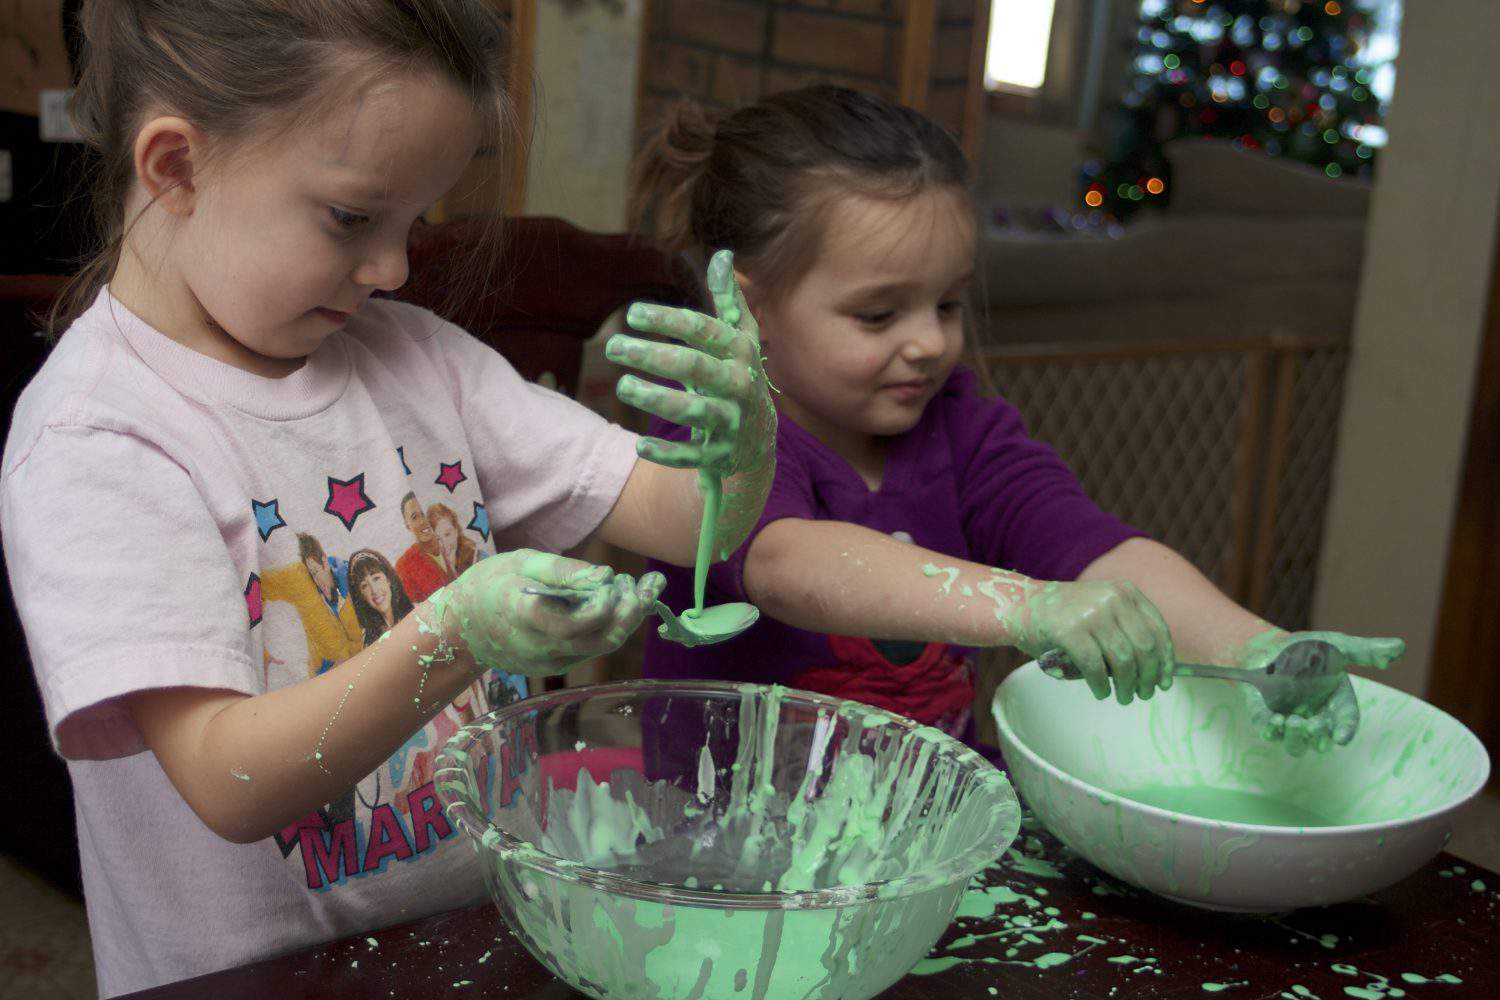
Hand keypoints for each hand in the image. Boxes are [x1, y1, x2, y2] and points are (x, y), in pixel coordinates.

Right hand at [424, 550, 664, 677]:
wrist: (460, 627)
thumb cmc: (492, 584)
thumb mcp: (523, 562)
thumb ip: (565, 571)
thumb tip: (606, 576)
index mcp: (526, 615)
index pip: (578, 622)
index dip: (606, 604)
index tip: (618, 578)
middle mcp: (539, 647)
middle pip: (601, 639)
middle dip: (631, 611)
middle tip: (646, 583)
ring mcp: (546, 663)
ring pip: (600, 647)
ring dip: (626, 619)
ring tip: (639, 590)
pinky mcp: (553, 668)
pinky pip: (589, 650)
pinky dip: (609, 628)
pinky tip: (618, 605)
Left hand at [607, 249, 773, 479]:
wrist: (757, 443)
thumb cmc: (736, 378)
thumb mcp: (739, 340)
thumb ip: (729, 301)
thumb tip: (723, 254)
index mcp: (739, 353)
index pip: (703, 329)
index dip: (668, 319)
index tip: (631, 314)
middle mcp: (739, 385)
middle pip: (696, 366)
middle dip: (653, 355)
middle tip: (613, 347)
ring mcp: (732, 422)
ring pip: (695, 410)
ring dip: (657, 398)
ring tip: (623, 386)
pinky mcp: (721, 455)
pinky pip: (694, 455)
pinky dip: (668, 453)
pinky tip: (639, 444)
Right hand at [1007, 579, 1174, 704]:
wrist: (1022, 605)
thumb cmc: (1066, 615)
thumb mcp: (1102, 609)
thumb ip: (1126, 629)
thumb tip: (1155, 671)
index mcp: (1125, 592)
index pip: (1158, 629)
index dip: (1166, 660)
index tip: (1165, 681)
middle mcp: (1112, 599)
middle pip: (1144, 647)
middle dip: (1148, 677)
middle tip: (1144, 694)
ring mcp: (1091, 614)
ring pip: (1123, 660)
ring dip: (1127, 685)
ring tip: (1124, 698)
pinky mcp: (1070, 632)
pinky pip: (1095, 666)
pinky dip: (1101, 684)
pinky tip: (1101, 692)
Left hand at [1235, 629, 1404, 754]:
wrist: (1268, 645)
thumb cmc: (1307, 648)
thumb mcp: (1336, 645)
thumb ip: (1364, 650)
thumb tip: (1399, 647)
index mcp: (1337, 702)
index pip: (1346, 721)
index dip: (1345, 730)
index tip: (1341, 738)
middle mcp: (1316, 716)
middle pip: (1321, 739)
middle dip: (1319, 736)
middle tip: (1312, 725)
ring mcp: (1291, 720)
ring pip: (1297, 746)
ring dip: (1297, 739)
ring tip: (1293, 722)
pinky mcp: (1266, 719)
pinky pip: (1270, 734)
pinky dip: (1272, 732)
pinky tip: (1274, 722)